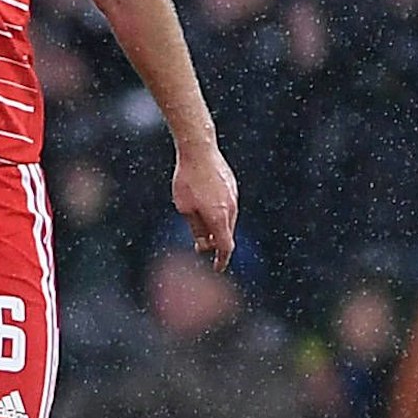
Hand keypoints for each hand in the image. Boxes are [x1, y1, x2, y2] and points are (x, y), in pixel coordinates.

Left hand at [172, 136, 237, 271]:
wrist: (199, 149)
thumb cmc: (187, 179)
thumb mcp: (184, 208)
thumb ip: (196, 228)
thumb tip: (204, 243)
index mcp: (219, 217)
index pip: (226, 247)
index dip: (221, 260)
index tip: (217, 268)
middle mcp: (231, 208)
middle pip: (226, 235)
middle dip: (215, 243)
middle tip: (199, 245)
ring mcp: (234, 197)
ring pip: (228, 220)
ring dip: (216, 227)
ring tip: (198, 222)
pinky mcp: (232, 187)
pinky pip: (228, 207)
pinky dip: (219, 214)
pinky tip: (205, 205)